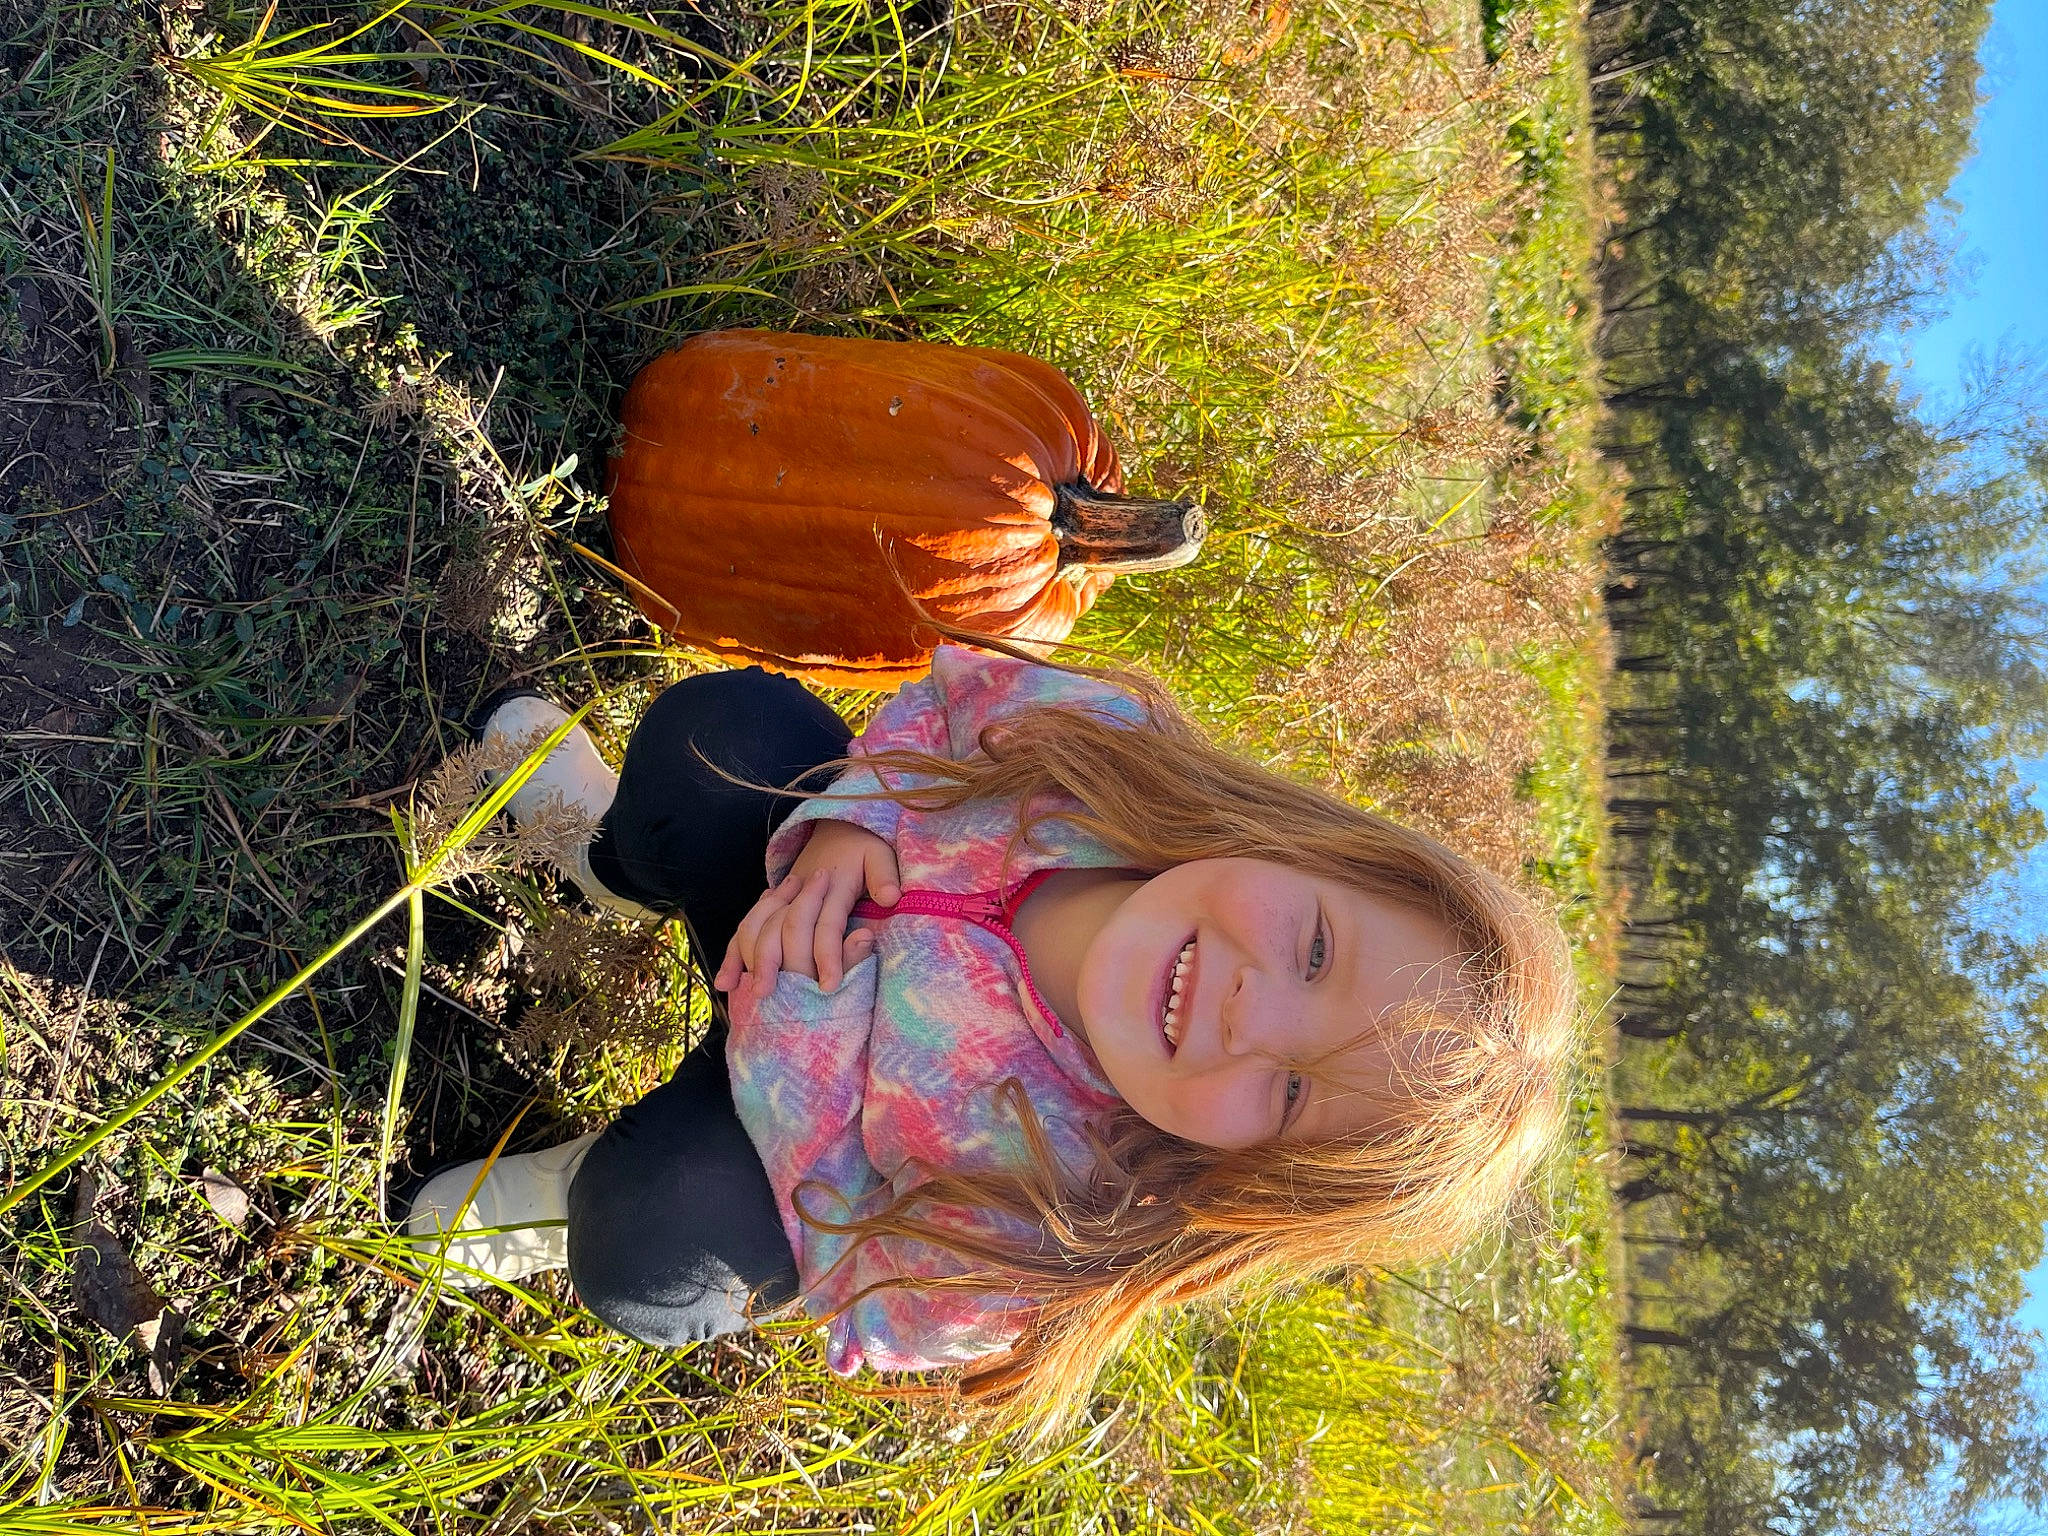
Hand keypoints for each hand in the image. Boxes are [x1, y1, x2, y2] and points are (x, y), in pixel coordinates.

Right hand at [715, 820, 899, 993]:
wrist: (837, 827)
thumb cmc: (862, 846)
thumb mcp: (879, 854)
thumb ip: (884, 876)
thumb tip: (892, 897)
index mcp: (830, 888)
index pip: (828, 926)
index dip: (830, 956)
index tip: (829, 986)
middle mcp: (798, 895)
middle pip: (781, 932)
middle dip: (777, 965)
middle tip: (772, 995)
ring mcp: (780, 900)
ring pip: (757, 930)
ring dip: (752, 960)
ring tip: (753, 992)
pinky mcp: (771, 906)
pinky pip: (747, 930)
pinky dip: (734, 954)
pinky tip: (727, 982)